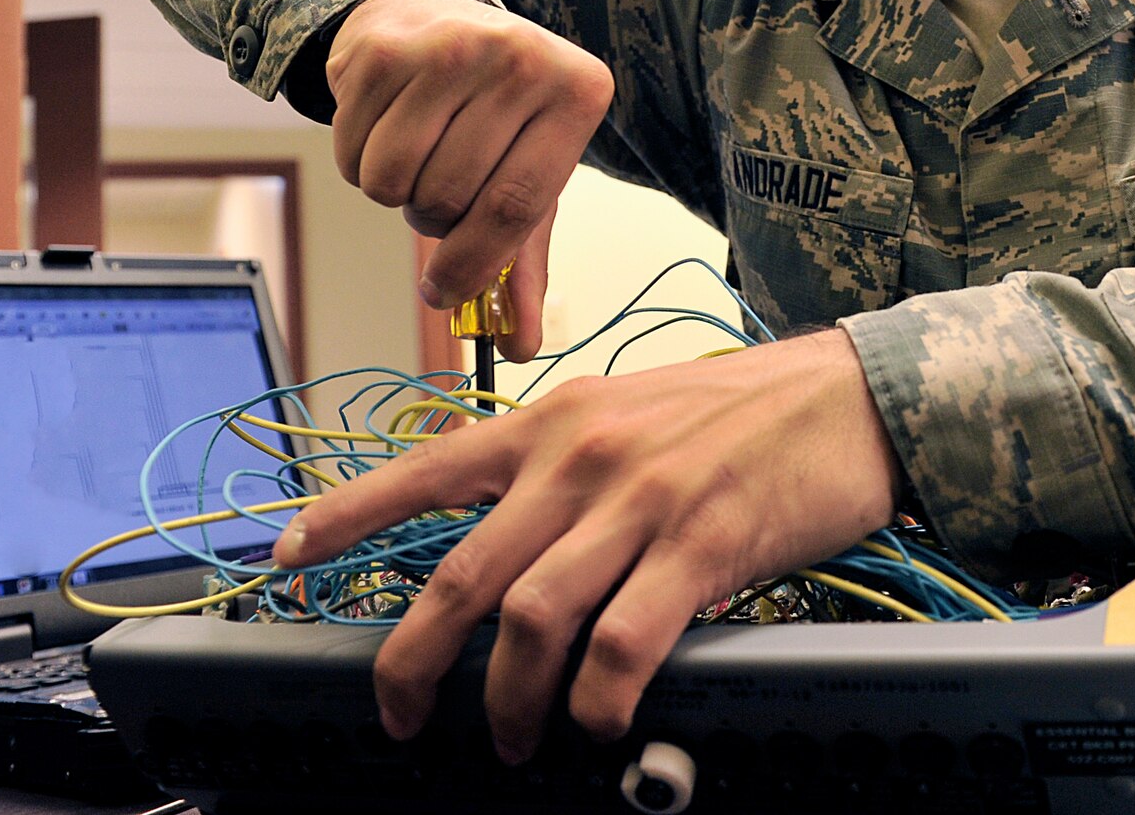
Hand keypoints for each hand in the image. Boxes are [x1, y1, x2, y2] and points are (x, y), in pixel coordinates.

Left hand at [271, 329, 901, 761]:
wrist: (848, 395)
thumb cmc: (740, 410)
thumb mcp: (628, 411)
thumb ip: (561, 467)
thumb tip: (504, 543)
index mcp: (554, 420)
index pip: (424, 467)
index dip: (345, 517)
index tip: (286, 556)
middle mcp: (580, 456)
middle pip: (460, 574)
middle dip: (412, 662)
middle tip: (402, 715)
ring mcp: (639, 500)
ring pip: (529, 621)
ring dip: (508, 700)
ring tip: (516, 738)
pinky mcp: (700, 543)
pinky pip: (621, 643)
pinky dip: (597, 701)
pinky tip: (597, 724)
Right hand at [325, 0, 613, 359]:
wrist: (431, 15)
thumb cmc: (493, 111)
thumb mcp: (528, 175)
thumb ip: (524, 263)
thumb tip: (517, 347)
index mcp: (576, 92)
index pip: (516, 205)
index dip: (474, 264)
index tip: (444, 294)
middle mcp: (520, 59)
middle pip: (448, 198)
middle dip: (433, 220)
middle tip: (440, 190)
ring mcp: (449, 47)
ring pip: (393, 181)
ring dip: (394, 192)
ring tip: (418, 153)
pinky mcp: (384, 52)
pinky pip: (353, 154)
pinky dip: (359, 161)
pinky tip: (385, 124)